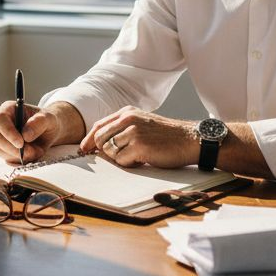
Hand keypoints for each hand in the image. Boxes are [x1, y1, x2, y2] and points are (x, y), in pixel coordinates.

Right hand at [0, 100, 76, 163]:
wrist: (48, 132)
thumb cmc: (46, 121)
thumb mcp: (48, 118)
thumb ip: (39, 123)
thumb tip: (25, 135)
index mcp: (8, 110)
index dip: (8, 132)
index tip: (21, 143)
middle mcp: (0, 124)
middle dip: (13, 148)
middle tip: (31, 151)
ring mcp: (0, 138)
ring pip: (0, 151)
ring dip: (19, 156)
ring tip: (36, 151)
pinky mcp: (4, 151)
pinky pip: (7, 160)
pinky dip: (20, 161)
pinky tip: (31, 155)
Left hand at [79, 106, 199, 169]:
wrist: (189, 139)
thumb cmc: (166, 135)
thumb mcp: (142, 123)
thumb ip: (122, 128)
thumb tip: (98, 145)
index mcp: (127, 112)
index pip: (99, 125)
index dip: (89, 139)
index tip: (85, 149)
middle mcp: (128, 119)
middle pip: (100, 139)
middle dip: (105, 152)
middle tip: (121, 157)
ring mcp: (133, 131)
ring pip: (109, 151)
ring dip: (119, 158)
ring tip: (136, 156)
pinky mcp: (139, 146)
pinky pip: (121, 160)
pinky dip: (129, 164)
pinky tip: (142, 160)